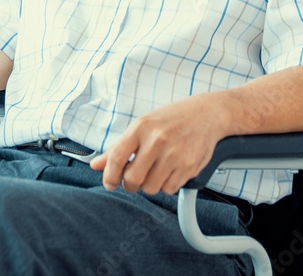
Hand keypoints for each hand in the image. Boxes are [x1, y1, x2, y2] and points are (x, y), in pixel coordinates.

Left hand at [89, 93, 228, 195]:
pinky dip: (167, 185)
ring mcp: (174, 154)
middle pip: (133, 179)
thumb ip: (118, 147)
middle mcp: (157, 140)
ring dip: (150, 184)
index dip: (109, 175)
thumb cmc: (170, 120)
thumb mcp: (142, 126)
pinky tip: (171, 170)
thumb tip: (95, 165)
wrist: (206, 114)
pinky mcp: (189, 166)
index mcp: (140, 128)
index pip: (116, 157)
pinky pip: (169, 189)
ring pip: (151, 187)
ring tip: (156, 171)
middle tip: (134, 179)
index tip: (110, 183)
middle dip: (130, 184)